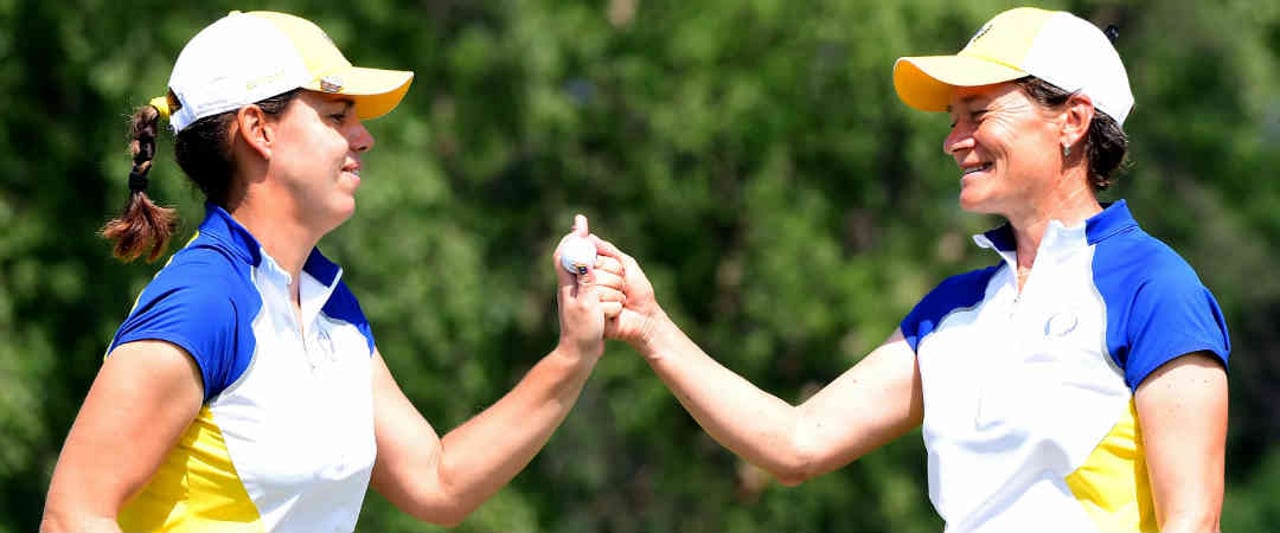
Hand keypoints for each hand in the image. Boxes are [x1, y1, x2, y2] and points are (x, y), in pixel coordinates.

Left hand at [553, 215, 604, 360]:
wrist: (579, 355)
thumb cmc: (582, 332)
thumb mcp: (587, 305)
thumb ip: (586, 281)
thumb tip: (582, 257)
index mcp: (567, 285)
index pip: (563, 254)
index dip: (572, 238)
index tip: (580, 224)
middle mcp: (569, 287)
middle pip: (570, 257)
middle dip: (577, 242)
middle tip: (582, 225)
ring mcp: (575, 295)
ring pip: (580, 269)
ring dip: (585, 255)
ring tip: (588, 241)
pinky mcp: (584, 303)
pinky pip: (589, 281)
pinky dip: (594, 272)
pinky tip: (598, 268)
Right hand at [589, 238, 664, 346]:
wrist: (646, 317)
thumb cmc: (638, 291)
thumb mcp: (626, 264)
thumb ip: (608, 250)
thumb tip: (589, 236)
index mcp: (593, 271)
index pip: (588, 257)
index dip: (601, 261)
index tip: (616, 268)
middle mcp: (588, 284)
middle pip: (592, 270)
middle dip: (614, 276)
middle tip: (624, 285)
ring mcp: (589, 300)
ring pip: (597, 287)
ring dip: (617, 292)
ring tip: (623, 299)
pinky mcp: (593, 316)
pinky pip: (600, 303)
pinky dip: (616, 305)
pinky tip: (620, 311)